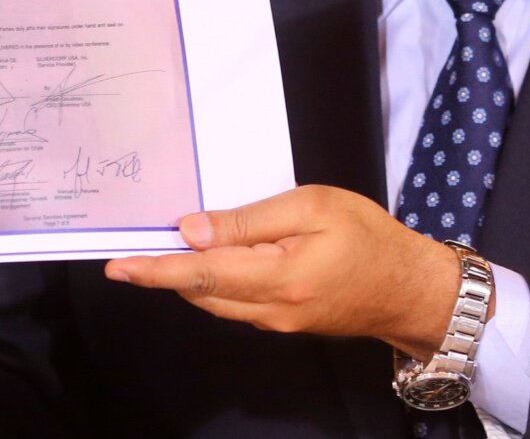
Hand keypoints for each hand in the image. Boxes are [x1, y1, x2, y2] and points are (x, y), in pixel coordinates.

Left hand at [102, 185, 464, 357]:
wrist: (409, 288)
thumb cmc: (370, 238)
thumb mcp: (312, 207)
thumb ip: (250, 220)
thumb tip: (194, 231)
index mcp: (278, 278)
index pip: (200, 275)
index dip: (155, 270)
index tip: (119, 265)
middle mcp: (270, 310)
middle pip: (200, 291)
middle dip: (162, 271)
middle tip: (132, 247)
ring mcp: (275, 322)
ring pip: (215, 299)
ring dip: (188, 277)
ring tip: (166, 248)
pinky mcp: (282, 322)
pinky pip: (236, 302)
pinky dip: (215, 281)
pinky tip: (214, 257)